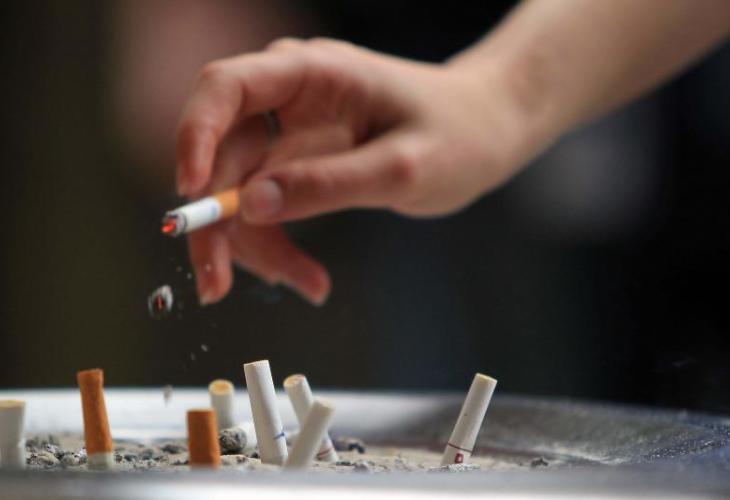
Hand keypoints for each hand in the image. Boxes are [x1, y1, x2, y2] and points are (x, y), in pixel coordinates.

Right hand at [176, 38, 548, 304]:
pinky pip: (267, 208)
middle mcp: (289, 98)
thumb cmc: (459, 135)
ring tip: (307, 285)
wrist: (485, 133)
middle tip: (217, 286)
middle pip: (222, 155)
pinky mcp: (299, 164)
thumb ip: (329, 184)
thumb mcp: (403, 166)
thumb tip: (251, 207)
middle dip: (217, 224)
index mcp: (312, 72)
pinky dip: (278, 246)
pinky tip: (311, 279)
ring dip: (254, 248)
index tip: (189, 196)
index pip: (225, 88)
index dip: (193, 137)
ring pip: (240, 192)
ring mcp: (291, 132)